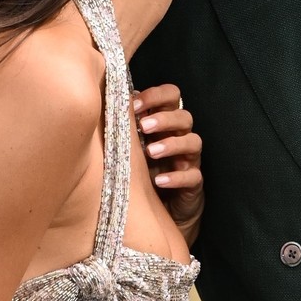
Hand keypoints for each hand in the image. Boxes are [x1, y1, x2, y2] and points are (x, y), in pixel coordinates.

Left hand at [132, 83, 203, 245]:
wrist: (161, 205)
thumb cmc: (142, 167)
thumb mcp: (132, 144)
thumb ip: (127, 124)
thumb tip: (107, 102)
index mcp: (166, 121)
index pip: (171, 96)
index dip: (156, 95)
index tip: (134, 104)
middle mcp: (181, 136)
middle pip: (184, 117)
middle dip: (164, 119)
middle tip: (143, 126)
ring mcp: (189, 159)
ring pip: (193, 142)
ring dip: (172, 144)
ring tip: (151, 152)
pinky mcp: (193, 182)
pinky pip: (193, 176)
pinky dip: (176, 177)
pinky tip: (159, 181)